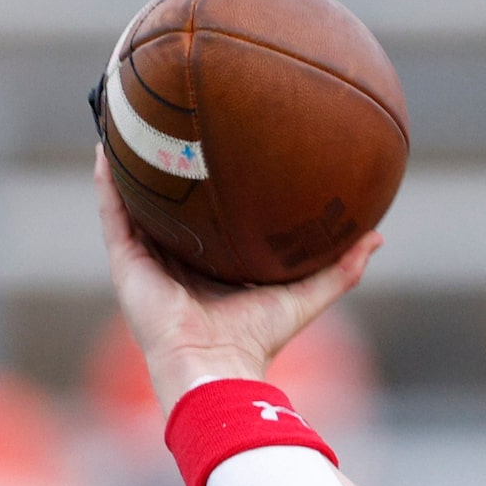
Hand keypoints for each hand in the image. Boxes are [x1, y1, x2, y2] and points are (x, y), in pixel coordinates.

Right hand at [95, 149, 379, 404]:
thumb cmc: (260, 339)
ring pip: (134, 204)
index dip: (214, 190)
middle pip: (169, 208)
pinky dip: (109, 182)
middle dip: (168, 170)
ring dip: (131, 166)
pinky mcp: (126, 264)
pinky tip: (108, 148)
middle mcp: (178, 261)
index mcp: (214, 268)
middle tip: (172, 124)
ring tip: (130, 121)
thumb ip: (341, 268)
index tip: (223, 150)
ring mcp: (149, 261)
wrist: (216, 365)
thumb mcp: (306, 295)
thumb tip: (377, 236)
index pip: (211, 222)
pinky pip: (114, 213)